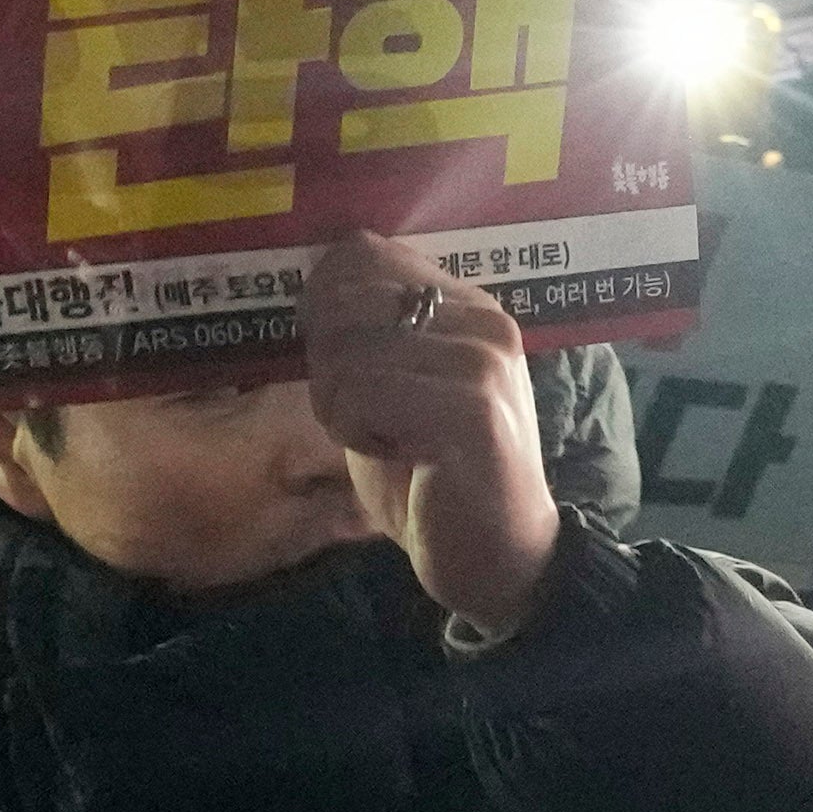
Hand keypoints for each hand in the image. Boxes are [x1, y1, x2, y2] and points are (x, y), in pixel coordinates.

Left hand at [301, 229, 565, 630]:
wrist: (498, 559)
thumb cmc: (433, 478)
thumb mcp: (391, 391)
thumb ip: (366, 337)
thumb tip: (314, 283)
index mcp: (467, 306)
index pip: (364, 252)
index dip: (323, 302)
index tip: (336, 361)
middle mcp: (483, 320)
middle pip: (345, 299)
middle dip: (326, 363)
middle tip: (363, 414)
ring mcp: (482, 361)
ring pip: (346, 351)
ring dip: (338, 407)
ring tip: (383, 438)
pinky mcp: (472, 409)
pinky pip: (360, 392)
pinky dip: (354, 431)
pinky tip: (395, 454)